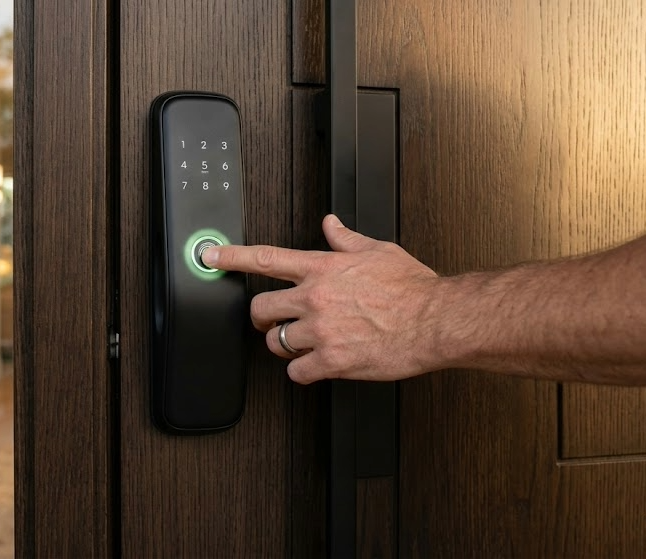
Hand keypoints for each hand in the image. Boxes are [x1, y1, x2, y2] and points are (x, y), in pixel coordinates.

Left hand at [202, 214, 441, 383]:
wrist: (436, 320)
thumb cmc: (412, 287)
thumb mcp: (377, 251)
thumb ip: (346, 240)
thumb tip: (330, 225)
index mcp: (322, 268)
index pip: (265, 258)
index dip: (231, 257)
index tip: (210, 256)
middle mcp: (314, 298)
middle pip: (260, 309)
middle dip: (262, 316)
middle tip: (272, 320)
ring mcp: (321, 331)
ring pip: (276, 342)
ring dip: (283, 344)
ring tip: (302, 342)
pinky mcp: (332, 361)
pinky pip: (297, 371)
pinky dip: (302, 371)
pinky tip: (316, 364)